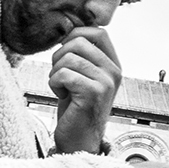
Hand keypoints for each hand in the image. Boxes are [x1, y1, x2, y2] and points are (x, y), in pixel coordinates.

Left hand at [49, 26, 121, 153]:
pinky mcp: (94, 93)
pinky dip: (54, 84)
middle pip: (78, 41)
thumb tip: (68, 29)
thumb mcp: (83, 76)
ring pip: (68, 58)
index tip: (65, 54)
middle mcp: (114, 71)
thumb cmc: (75, 106)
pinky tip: (62, 95)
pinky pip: (63, 74)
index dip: (74, 36)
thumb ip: (82, 55)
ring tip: (63, 88)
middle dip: (59, 55)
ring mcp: (106, 82)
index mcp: (113, 64)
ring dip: (55, 73)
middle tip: (61, 74)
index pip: (97, 32)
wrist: (78, 138)